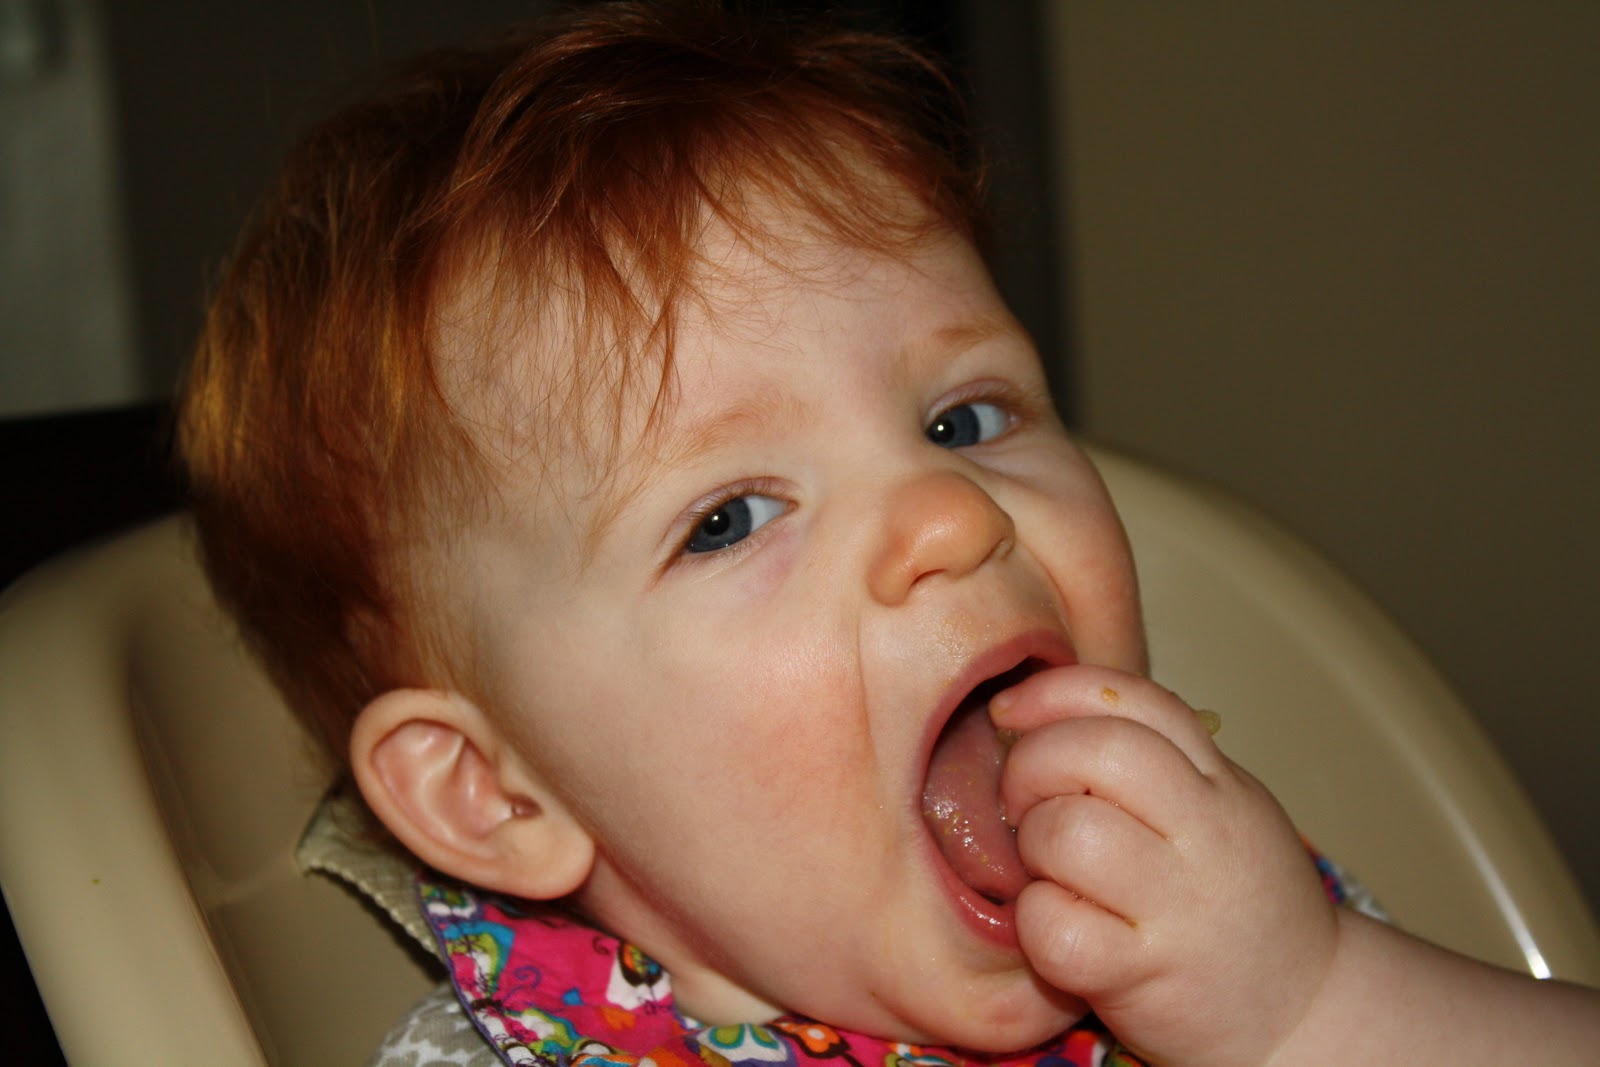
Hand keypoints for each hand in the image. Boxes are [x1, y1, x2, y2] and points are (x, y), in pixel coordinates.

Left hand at [993, 665, 1337, 1065]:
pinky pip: (1056, 927)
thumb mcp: (1213, 809)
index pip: (1128, 698)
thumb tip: (1039, 718)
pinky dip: (1037, 923)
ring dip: (1033, 847)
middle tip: (1023, 804)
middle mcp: (1207, 832)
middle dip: (1031, 765)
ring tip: (1049, 871)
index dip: (1052, 694)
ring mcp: (1180, 905)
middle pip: (1094, 750)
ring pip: (1068, 833)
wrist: (1304, 1010)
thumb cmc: (1233, 900)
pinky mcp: (1146, 975)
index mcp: (1216, 780)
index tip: (1008, 713)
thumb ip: (1149, 762)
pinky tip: (1060, 928)